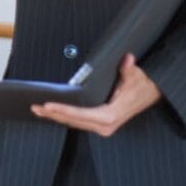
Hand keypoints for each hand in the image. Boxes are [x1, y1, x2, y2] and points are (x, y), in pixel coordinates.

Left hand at [31, 54, 161, 136]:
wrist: (151, 94)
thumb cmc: (142, 85)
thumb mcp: (136, 76)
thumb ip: (129, 69)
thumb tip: (127, 59)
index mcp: (111, 115)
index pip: (82, 115)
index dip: (64, 110)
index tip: (48, 105)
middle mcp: (106, 125)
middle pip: (73, 121)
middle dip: (53, 114)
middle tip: (35, 107)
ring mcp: (102, 126)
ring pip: (73, 123)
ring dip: (55, 116)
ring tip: (37, 110)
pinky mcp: (100, 124)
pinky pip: (78, 121)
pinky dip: (63, 117)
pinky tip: (51, 112)